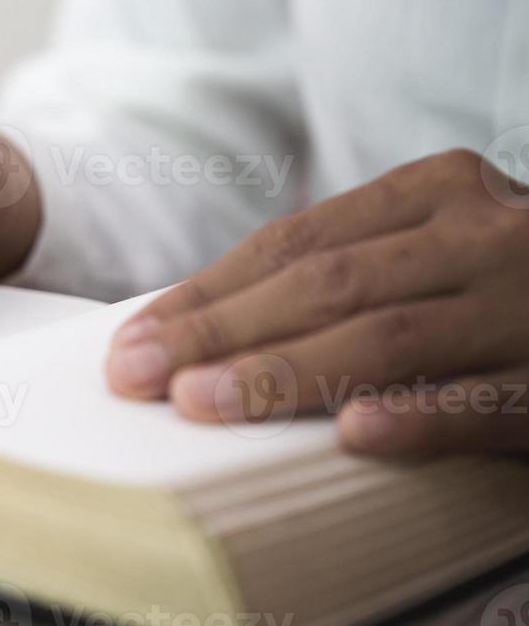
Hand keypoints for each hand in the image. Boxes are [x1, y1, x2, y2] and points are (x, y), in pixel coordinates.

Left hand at [105, 148, 528, 455]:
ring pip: (392, 338)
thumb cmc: (506, 281)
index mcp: (439, 191)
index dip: (209, 292)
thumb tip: (197, 320)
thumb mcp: (434, 244)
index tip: (133, 338)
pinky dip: (424, 417)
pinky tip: (357, 434)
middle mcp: (486, 234)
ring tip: (204, 404)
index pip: (298, 242)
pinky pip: (490, 405)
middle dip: (221, 332)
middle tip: (136, 377)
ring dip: (289, 374)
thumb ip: (345, 267)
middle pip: (328, 285)